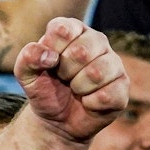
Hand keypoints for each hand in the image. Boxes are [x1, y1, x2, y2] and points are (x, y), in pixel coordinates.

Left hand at [13, 17, 127, 143]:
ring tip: (75, 89)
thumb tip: (48, 55)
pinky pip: (107, 95)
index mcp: (73, 31)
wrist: (56, 119)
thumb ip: (28, 58)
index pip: (62, 29)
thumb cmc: (44, 88)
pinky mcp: (123, 86)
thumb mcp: (26, 74)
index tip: (49, 62)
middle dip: (64, 71)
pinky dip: (90, 103)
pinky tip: (88, 101)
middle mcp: (97, 41)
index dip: (51, 50)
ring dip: (78, 87)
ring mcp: (113, 63)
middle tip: (63, 78)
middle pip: (81, 51)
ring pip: (97, 72)